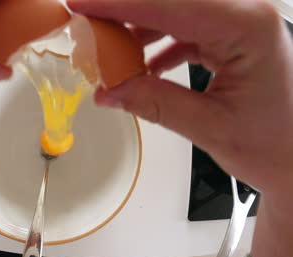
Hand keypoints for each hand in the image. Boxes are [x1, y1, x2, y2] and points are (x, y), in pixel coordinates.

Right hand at [68, 0, 292, 194]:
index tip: (81, 4)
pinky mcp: (232, 40)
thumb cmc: (275, 146)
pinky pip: (185, 31)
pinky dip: (158, 46)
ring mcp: (240, 26)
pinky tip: (143, 66)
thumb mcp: (209, 127)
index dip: (119, 3)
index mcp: (249, 29)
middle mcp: (246, 17)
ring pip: (176, 14)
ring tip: (109, 52)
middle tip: (88, 25)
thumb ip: (154, 103)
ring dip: (139, 29)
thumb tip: (107, 90)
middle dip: (126, 12)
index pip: (171, 6)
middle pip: (171, 3)